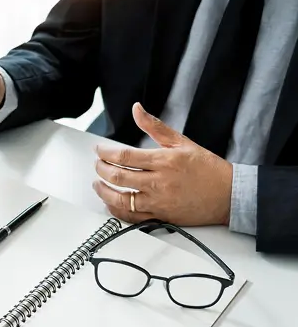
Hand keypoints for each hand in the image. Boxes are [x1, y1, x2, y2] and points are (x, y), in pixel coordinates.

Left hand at [93, 103, 232, 226]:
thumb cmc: (208, 169)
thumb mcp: (182, 141)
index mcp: (164, 161)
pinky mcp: (161, 216)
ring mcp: (159, 202)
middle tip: (97, 164)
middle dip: (101, 169)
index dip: (105, 153)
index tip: (99, 150)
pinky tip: (110, 202)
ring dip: (104, 191)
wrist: (230, 195)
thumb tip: (137, 109)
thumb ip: (154, 126)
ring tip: (97, 183)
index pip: (124, 157)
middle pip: (118, 177)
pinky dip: (117, 210)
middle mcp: (159, 182)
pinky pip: (132, 216)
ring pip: (121, 199)